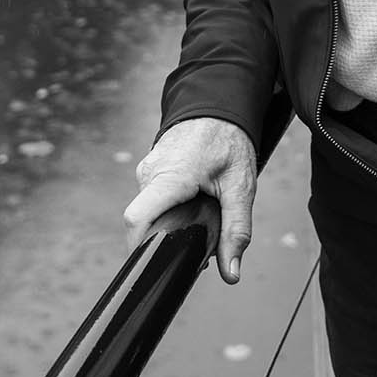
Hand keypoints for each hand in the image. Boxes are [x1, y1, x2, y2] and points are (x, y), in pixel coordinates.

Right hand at [123, 118, 256, 283]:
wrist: (216, 103)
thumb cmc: (228, 140)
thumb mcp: (240, 188)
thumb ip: (236, 232)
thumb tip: (231, 274)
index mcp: (171, 177)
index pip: (136, 219)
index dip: (138, 247)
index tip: (154, 266)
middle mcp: (150, 173)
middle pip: (143, 221)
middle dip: (164, 240)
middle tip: (195, 248)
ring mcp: (147, 169)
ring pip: (148, 209)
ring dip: (168, 223)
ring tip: (199, 220)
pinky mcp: (149, 168)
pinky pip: (151, 197)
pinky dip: (167, 208)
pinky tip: (191, 205)